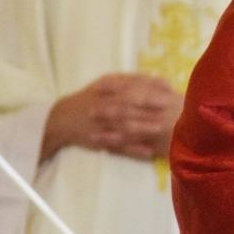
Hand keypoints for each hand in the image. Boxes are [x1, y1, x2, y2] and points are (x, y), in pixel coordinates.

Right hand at [42, 74, 183, 161]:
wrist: (62, 118)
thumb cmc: (92, 97)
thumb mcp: (108, 82)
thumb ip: (133, 80)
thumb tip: (162, 80)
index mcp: (107, 89)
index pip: (130, 86)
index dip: (149, 87)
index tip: (169, 89)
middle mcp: (104, 105)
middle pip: (128, 105)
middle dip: (148, 107)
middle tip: (170, 109)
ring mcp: (102, 125)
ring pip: (124, 127)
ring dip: (143, 128)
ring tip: (162, 130)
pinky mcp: (100, 142)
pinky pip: (118, 147)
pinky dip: (133, 150)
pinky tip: (149, 152)